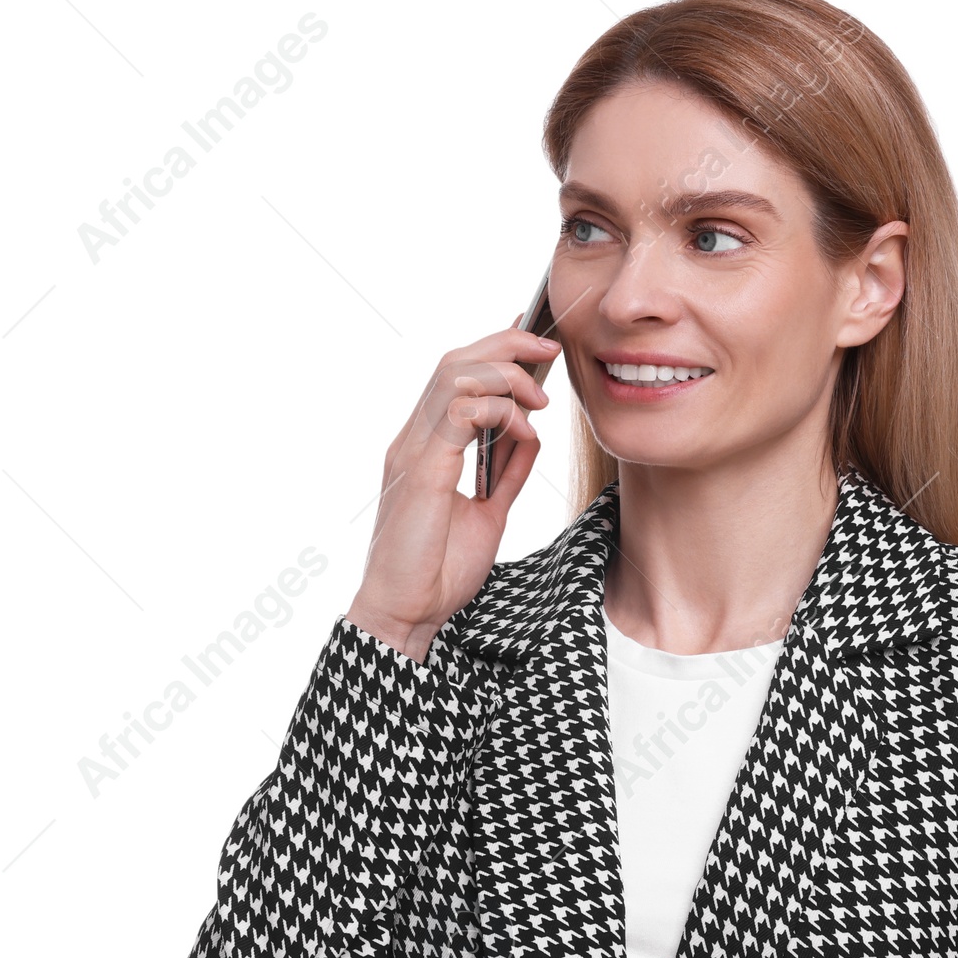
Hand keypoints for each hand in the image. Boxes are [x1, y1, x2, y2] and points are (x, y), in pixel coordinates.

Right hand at [345, 314, 557, 661]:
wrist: (407, 613)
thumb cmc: (438, 571)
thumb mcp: (489, 512)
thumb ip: (507, 472)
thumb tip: (530, 437)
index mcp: (426, 445)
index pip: (457, 375)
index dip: (495, 348)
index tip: (536, 343)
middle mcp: (414, 438)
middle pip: (455, 361)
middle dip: (506, 343)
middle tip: (550, 348)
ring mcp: (414, 451)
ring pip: (455, 374)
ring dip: (507, 373)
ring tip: (542, 397)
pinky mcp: (422, 471)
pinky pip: (459, 414)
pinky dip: (500, 412)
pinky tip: (525, 430)